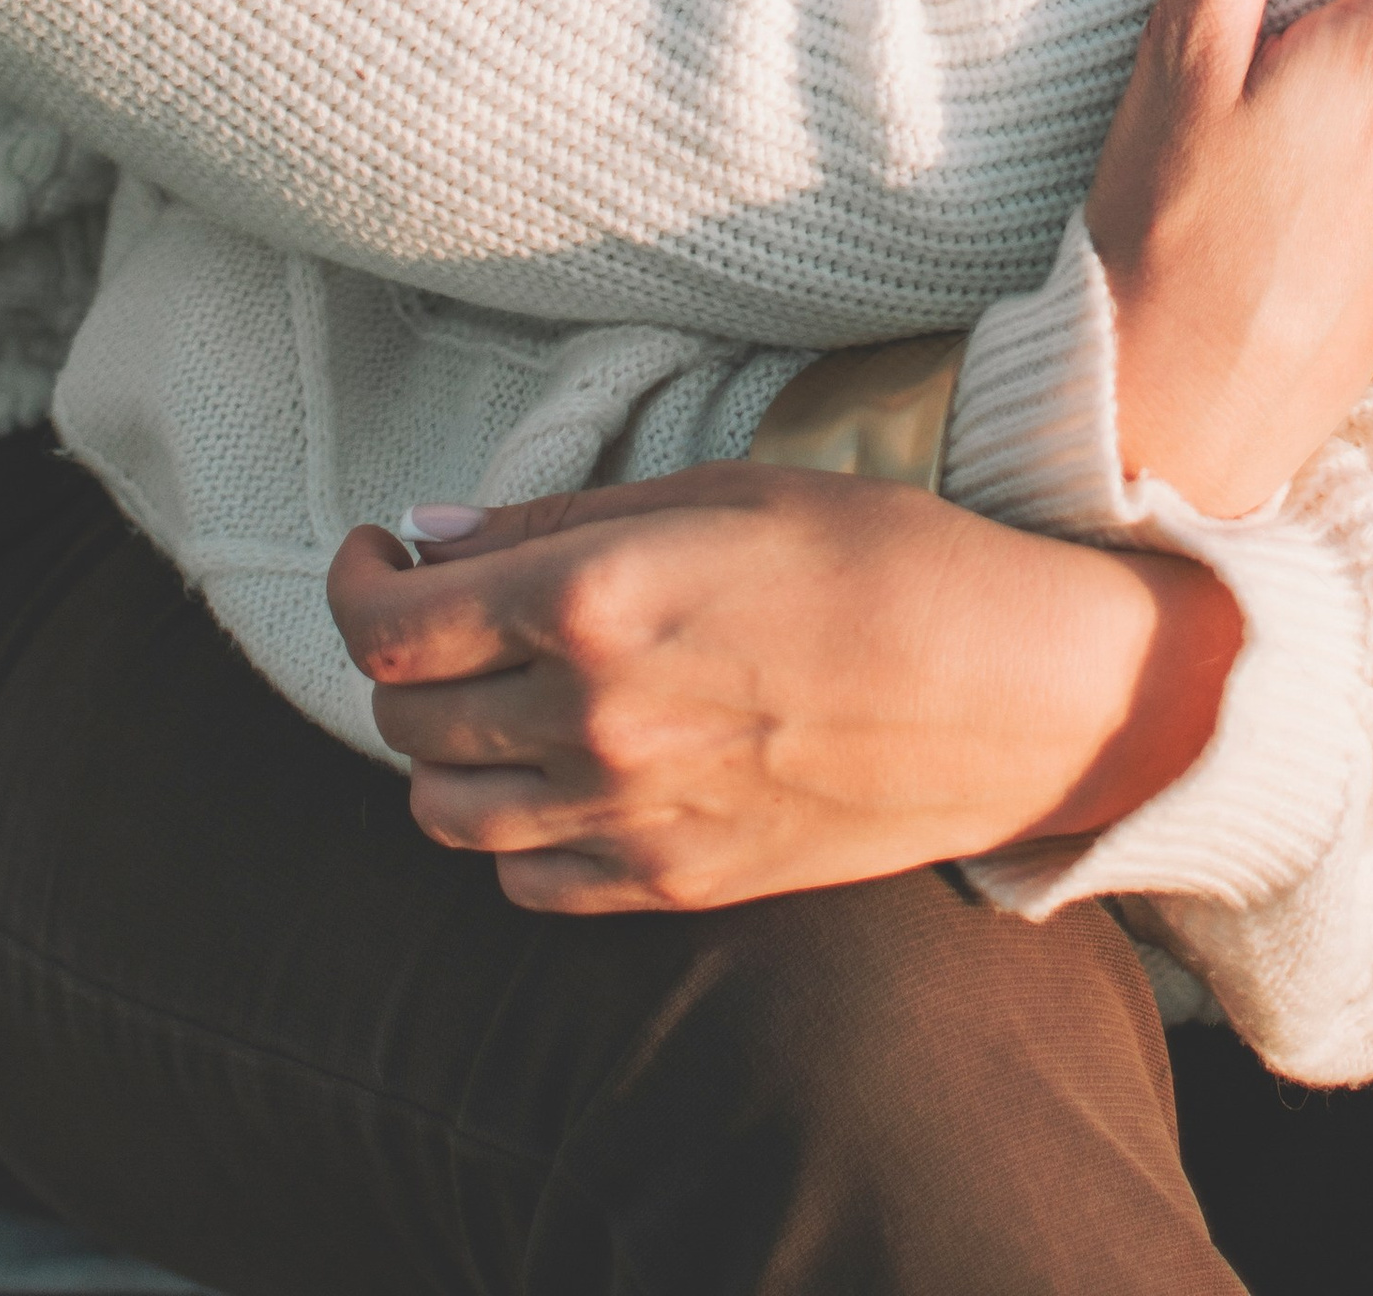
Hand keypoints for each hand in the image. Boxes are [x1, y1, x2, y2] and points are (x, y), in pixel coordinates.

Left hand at [327, 466, 1242, 912]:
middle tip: (448, 610)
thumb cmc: (880, 553)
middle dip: (404, 656)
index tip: (381, 550)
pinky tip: (559, 773)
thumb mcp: (720, 490)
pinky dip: (512, 830)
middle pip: (405, 715)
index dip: (358, 580)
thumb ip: (557, 521)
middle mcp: (589, 718)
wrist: (1014, 687)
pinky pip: (527, 882)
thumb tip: (435, 538)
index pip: (390, 624)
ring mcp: (628, 817)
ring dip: (445, 749)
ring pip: (444, 814)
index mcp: (592, 600)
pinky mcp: (673, 884)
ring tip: (497, 695)